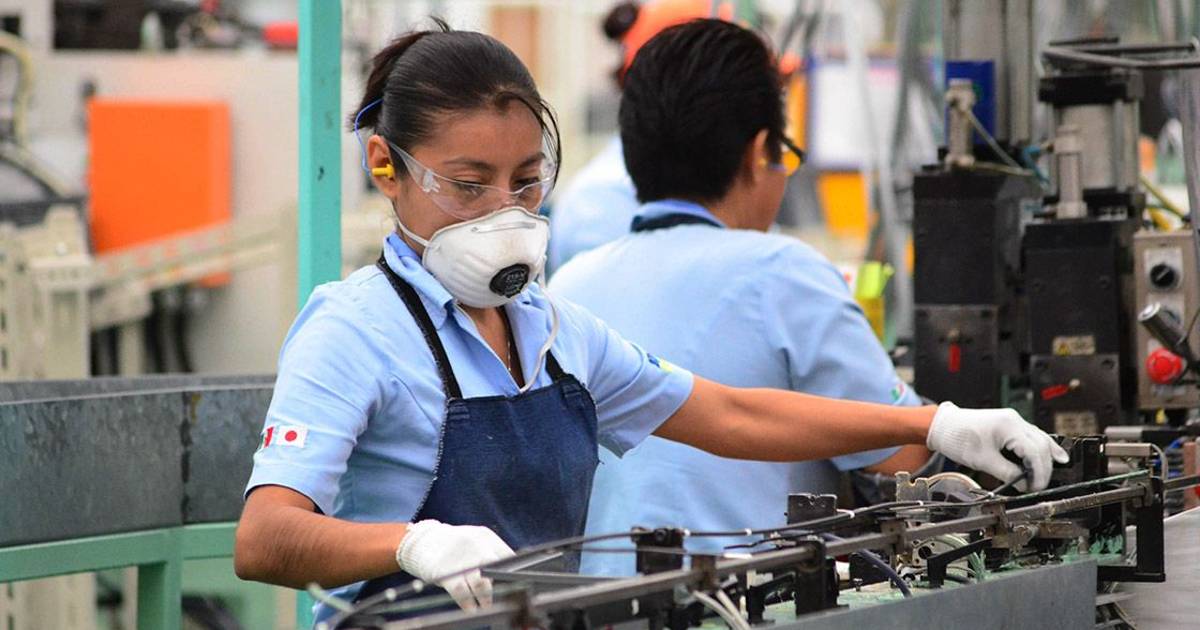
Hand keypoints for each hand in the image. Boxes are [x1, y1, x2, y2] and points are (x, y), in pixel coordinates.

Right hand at [396, 520, 514, 609]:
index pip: (508, 556)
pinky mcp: (445, 571)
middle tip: (504, 597)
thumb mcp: (474, 540)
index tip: (514, 584)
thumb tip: (510, 574)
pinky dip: (468, 604)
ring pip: (481, 582)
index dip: (513, 573)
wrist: (422, 540)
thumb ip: (491, 552)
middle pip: (496, 568)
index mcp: (485, 536)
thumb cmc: (456, 546)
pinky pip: (461, 592)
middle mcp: (475, 544)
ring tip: (486, 606)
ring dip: (486, 598)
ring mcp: (460, 557)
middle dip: (502, 585)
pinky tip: (471, 609)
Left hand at [926, 402, 1069, 490]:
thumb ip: (1007, 473)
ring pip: (1040, 438)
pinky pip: (1032, 436)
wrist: (943, 425)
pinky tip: (1051, 455)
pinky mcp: (1010, 424)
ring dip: (1046, 456)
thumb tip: (1024, 485)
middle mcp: (1015, 420)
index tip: (1036, 487)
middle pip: (1042, 444)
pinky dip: (1040, 447)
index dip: (1039, 472)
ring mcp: (1013, 420)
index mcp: (1009, 426)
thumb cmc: (958, 438)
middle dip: (1045, 467)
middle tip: (1040, 485)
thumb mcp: (983, 460)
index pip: (1035, 451)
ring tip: (1053, 472)